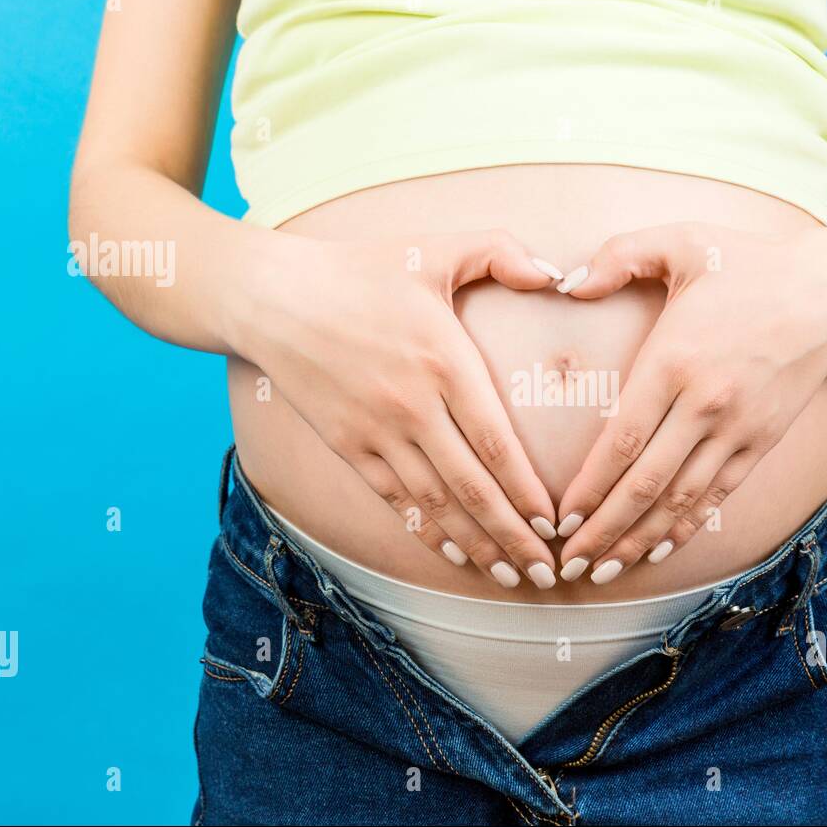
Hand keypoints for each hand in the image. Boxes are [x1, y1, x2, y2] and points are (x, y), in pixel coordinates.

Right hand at [233, 230, 564, 588]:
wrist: (271, 297)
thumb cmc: (359, 269)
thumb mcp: (434, 248)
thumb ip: (500, 251)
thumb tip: (555, 273)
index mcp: (443, 360)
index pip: (495, 442)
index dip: (526, 491)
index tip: (555, 525)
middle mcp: (412, 406)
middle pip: (471, 487)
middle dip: (513, 537)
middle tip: (546, 574)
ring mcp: (375, 432)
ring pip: (435, 504)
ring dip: (476, 546)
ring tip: (510, 578)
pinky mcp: (347, 446)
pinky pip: (394, 500)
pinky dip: (427, 532)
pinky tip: (455, 556)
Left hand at [552, 223, 826, 584]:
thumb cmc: (750, 263)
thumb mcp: (682, 240)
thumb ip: (619, 256)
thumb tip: (567, 282)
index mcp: (674, 362)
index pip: (620, 442)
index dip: (588, 489)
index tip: (560, 520)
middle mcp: (704, 405)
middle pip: (644, 484)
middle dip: (603, 531)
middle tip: (569, 564)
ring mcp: (736, 429)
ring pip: (680, 500)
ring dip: (640, 540)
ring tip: (604, 571)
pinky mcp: (760, 442)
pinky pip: (717, 495)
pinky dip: (686, 527)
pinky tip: (658, 550)